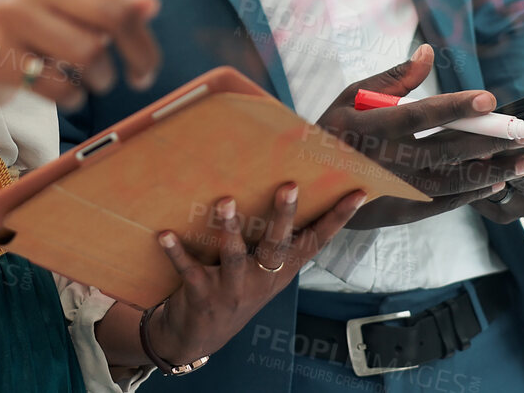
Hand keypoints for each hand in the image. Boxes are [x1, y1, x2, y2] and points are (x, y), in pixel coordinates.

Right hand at [0, 0, 197, 108]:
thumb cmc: (41, 37)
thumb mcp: (78, 16)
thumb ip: (117, 11)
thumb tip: (149, 4)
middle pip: (116, 14)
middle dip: (141, 53)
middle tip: (143, 75)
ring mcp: (14, 13)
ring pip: (90, 53)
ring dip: (101, 78)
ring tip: (89, 78)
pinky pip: (62, 84)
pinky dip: (72, 97)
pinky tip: (62, 89)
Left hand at [146, 183, 368, 365]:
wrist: (198, 337)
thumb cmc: (233, 291)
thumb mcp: (262, 273)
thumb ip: (273, 240)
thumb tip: (287, 187)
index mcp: (280, 271)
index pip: (315, 242)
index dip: (338, 220)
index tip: (358, 194)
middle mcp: (261, 279)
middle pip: (277, 246)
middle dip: (283, 217)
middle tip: (289, 186)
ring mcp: (231, 288)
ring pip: (234, 257)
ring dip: (230, 230)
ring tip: (226, 202)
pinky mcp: (201, 294)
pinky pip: (189, 269)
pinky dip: (176, 252)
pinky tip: (165, 234)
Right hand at [316, 44, 523, 228]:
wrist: (309, 185)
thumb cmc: (333, 130)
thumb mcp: (351, 97)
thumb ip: (394, 78)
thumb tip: (428, 53)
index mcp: (372, 126)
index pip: (419, 114)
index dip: (455, 106)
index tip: (489, 98)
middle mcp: (386, 160)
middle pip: (447, 150)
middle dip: (491, 140)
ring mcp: (395, 189)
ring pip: (453, 181)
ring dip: (492, 171)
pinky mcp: (401, 210)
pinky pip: (444, 202)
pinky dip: (472, 192)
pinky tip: (497, 182)